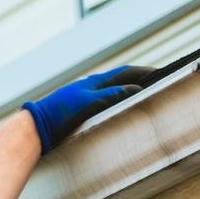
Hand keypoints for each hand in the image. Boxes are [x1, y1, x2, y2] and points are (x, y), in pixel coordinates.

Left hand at [22, 65, 157, 153]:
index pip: (127, 72)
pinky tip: (123, 112)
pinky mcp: (82, 111)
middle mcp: (92, 87)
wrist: (36, 126)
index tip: (163, 73)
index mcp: (96, 81)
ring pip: (115, 92)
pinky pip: (107, 103)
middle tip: (160, 84)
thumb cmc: (60, 113)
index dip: (146, 72)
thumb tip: (137, 90)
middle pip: (122, 80)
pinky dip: (120, 104)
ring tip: (147, 97)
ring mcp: (87, 98)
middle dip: (141, 80)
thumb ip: (113, 95)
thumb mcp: (90, 103)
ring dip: (131, 92)